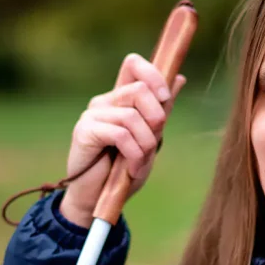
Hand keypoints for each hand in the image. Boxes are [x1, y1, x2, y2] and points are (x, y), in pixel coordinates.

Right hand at [59, 53, 186, 226]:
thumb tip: (179, 78)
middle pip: (140, 90)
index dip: (153, 74)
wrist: (98, 200)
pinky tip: (132, 170)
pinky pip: (121, 133)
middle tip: (153, 145)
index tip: (165, 98)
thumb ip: (161, 110)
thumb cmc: (122, 171)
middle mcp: (105, 101)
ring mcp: (93, 115)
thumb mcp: (150, 139)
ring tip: (140, 166)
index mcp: (120, 99)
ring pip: (133, 116)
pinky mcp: (85, 131)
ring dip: (145, 145)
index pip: (133, 64)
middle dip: (156, 120)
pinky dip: (134, 154)